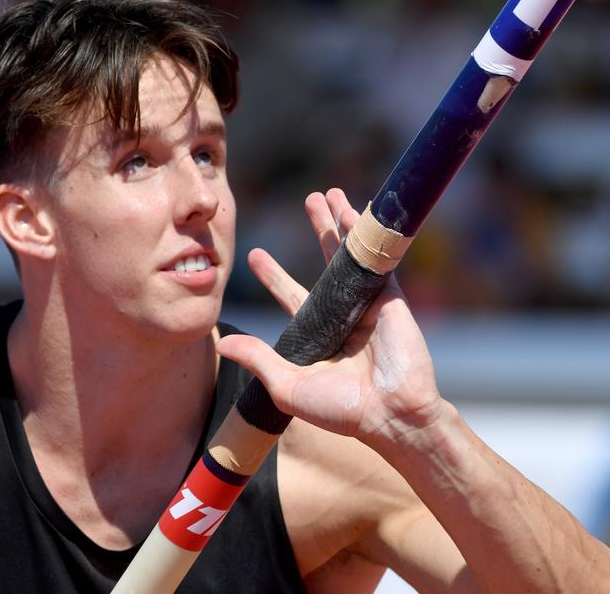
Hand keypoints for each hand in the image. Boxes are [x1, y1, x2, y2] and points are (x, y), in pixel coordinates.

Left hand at [217, 188, 444, 447]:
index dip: (273, 274)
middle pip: (325, 261)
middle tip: (309, 200)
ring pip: (350, 253)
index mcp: (318, 332)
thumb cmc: (339, 409)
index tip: (255, 254)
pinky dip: (367, 233)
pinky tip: (356, 208)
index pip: (291, 293)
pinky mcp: (389, 298)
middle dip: (318, 228)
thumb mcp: (288, 384)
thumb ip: (258, 358)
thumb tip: (220, 343)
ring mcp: (366, 302)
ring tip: (329, 194)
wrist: (389, 414)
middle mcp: (342, 312)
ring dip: (341, 221)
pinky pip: (376, 258)